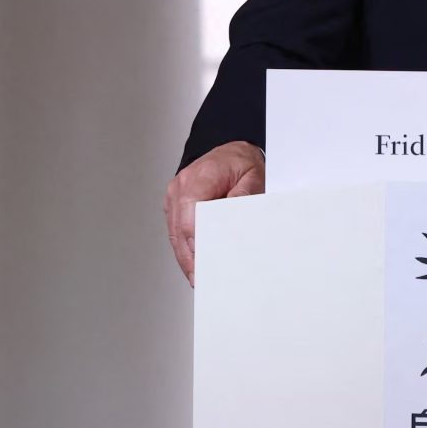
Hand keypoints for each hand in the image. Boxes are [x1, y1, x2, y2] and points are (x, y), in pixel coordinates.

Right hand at [163, 140, 264, 284]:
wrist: (229, 149)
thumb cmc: (241, 161)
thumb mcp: (252, 176)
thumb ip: (243, 198)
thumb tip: (234, 222)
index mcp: (197, 180)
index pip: (190, 219)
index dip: (196, 244)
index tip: (204, 263)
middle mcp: (180, 189)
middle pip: (179, 232)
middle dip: (191, 258)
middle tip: (202, 278)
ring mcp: (174, 198)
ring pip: (175, 235)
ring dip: (186, 257)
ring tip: (198, 277)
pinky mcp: (175, 206)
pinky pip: (176, 231)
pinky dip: (185, 247)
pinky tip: (194, 263)